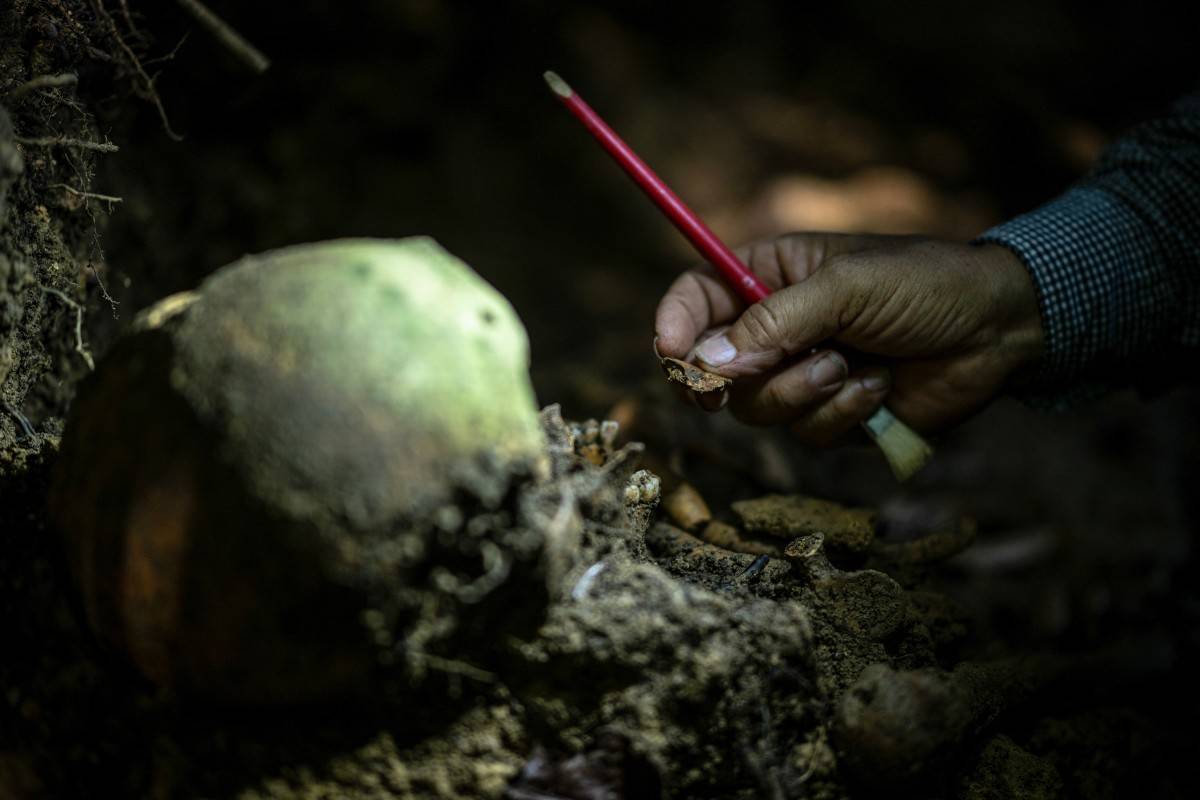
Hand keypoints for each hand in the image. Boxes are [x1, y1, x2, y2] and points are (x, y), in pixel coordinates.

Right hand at [654, 233, 1043, 443]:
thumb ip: (773, 323)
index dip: (673, 324)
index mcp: (769, 277)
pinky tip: (879, 387)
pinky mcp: (831, 414)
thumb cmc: (924, 285)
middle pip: (714, 370)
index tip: (670, 351)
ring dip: (804, 394)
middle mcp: (775, 328)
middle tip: (767, 374)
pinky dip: (841, 414)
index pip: (695, 299)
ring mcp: (801, 374)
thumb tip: (706, 364)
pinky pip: (805, 434)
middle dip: (745, 377)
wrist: (998, 330)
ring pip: (758, 410)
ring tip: (851, 366)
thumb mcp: (845, 288)